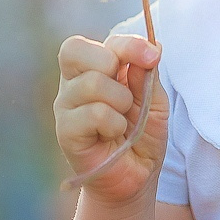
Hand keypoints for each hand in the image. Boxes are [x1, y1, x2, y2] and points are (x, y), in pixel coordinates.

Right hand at [54, 32, 168, 207]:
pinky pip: (94, 113)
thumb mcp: (154, 99)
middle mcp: (73, 82)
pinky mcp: (65, 131)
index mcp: (93, 67)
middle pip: (76, 50)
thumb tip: (151, 45)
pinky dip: (114, 124)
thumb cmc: (142, 135)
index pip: (100, 41)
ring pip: (92, 82)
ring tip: (123, 122)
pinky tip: (113, 136)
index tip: (152, 57)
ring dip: (121, 102)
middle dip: (113, 66)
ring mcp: (65, 105)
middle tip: (128, 96)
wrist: (137, 177)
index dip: (127, 44)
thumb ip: (147, 72)